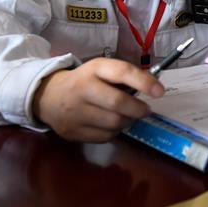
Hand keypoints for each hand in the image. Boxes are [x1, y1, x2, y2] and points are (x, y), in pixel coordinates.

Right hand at [32, 58, 163, 141]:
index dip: (144, 82)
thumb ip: (127, 76)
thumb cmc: (85, 81)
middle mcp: (82, 89)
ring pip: (113, 123)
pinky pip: (104, 137)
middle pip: (118, 103)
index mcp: (93, 69)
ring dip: (127, 121)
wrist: (48, 96)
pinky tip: (110, 124)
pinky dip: (114, 132)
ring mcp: (75, 113)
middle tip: (145, 110)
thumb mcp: (103, 70)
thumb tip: (156, 86)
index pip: (121, 72)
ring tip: (126, 116)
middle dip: (138, 109)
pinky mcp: (72, 132)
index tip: (159, 92)